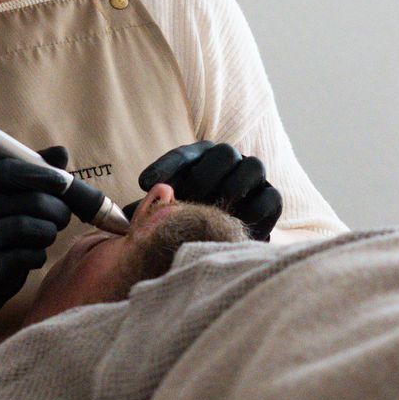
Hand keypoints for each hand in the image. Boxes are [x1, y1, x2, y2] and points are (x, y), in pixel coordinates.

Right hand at [0, 146, 70, 331]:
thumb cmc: (7, 218)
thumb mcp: (19, 189)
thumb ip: (40, 168)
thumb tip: (61, 152)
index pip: (10, 171)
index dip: (41, 174)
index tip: (64, 182)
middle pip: (34, 202)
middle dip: (59, 210)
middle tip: (62, 216)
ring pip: (33, 229)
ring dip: (50, 232)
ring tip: (47, 232)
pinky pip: (30, 256)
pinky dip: (40, 255)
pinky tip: (34, 252)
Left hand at [135, 141, 282, 238]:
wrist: (221, 246)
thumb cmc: (186, 228)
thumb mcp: (164, 219)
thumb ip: (149, 214)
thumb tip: (127, 216)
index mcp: (199, 160)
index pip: (184, 156)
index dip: (164, 166)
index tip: (143, 183)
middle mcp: (228, 163)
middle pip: (224, 153)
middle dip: (204, 177)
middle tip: (188, 200)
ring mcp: (253, 179)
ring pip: (252, 167)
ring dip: (233, 189)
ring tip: (215, 211)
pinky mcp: (271, 200)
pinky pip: (270, 198)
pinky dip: (255, 210)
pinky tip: (236, 223)